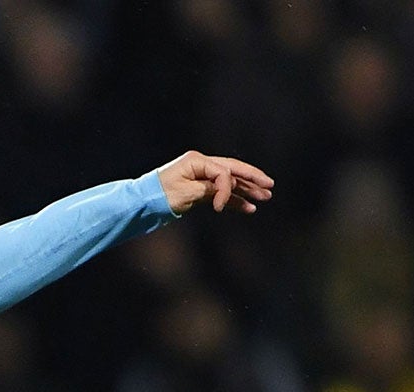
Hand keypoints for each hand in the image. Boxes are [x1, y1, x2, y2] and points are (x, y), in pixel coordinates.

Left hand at [153, 152, 272, 215]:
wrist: (144, 202)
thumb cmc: (160, 195)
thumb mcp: (185, 193)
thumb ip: (208, 189)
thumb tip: (225, 189)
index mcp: (197, 161)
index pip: (222, 172)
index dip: (226, 189)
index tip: (218, 208)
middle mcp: (202, 165)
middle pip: (233, 170)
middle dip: (252, 178)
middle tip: (269, 186)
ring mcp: (202, 177)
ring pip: (230, 182)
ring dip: (247, 190)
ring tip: (265, 197)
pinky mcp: (200, 189)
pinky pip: (222, 193)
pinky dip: (234, 200)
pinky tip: (248, 207)